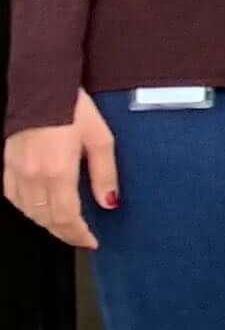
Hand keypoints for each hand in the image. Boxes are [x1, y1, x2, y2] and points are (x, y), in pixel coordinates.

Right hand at [3, 95, 116, 249]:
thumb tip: (110, 202)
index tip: (91, 241)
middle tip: (81, 237)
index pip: (67, 217)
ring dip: (47, 223)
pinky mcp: (7, 164)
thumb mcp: (101, 139)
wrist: (41, 87)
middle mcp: (34, 175)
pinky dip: (28, 208)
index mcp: (58, 171)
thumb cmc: (72, 108)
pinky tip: (40, 208)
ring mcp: (17, 171)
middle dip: (65, 233)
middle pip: (46, 219)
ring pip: (29, 211)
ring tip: (65, 226)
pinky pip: (14, 197)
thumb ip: (105, 174)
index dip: (79, 234)